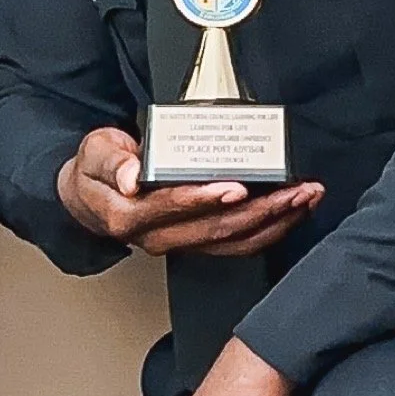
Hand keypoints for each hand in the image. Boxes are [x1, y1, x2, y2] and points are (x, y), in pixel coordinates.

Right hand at [56, 127, 322, 256]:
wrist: (90, 196)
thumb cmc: (96, 170)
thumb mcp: (94, 152)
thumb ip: (112, 161)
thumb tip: (131, 176)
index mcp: (130, 216)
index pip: (173, 207)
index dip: (206, 198)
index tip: (237, 185)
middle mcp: (157, 237)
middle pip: (215, 229)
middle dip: (261, 210)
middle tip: (293, 189)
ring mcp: (179, 243)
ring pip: (233, 242)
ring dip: (274, 222)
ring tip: (304, 198)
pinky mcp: (195, 242)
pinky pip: (236, 244)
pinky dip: (268, 230)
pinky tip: (291, 211)